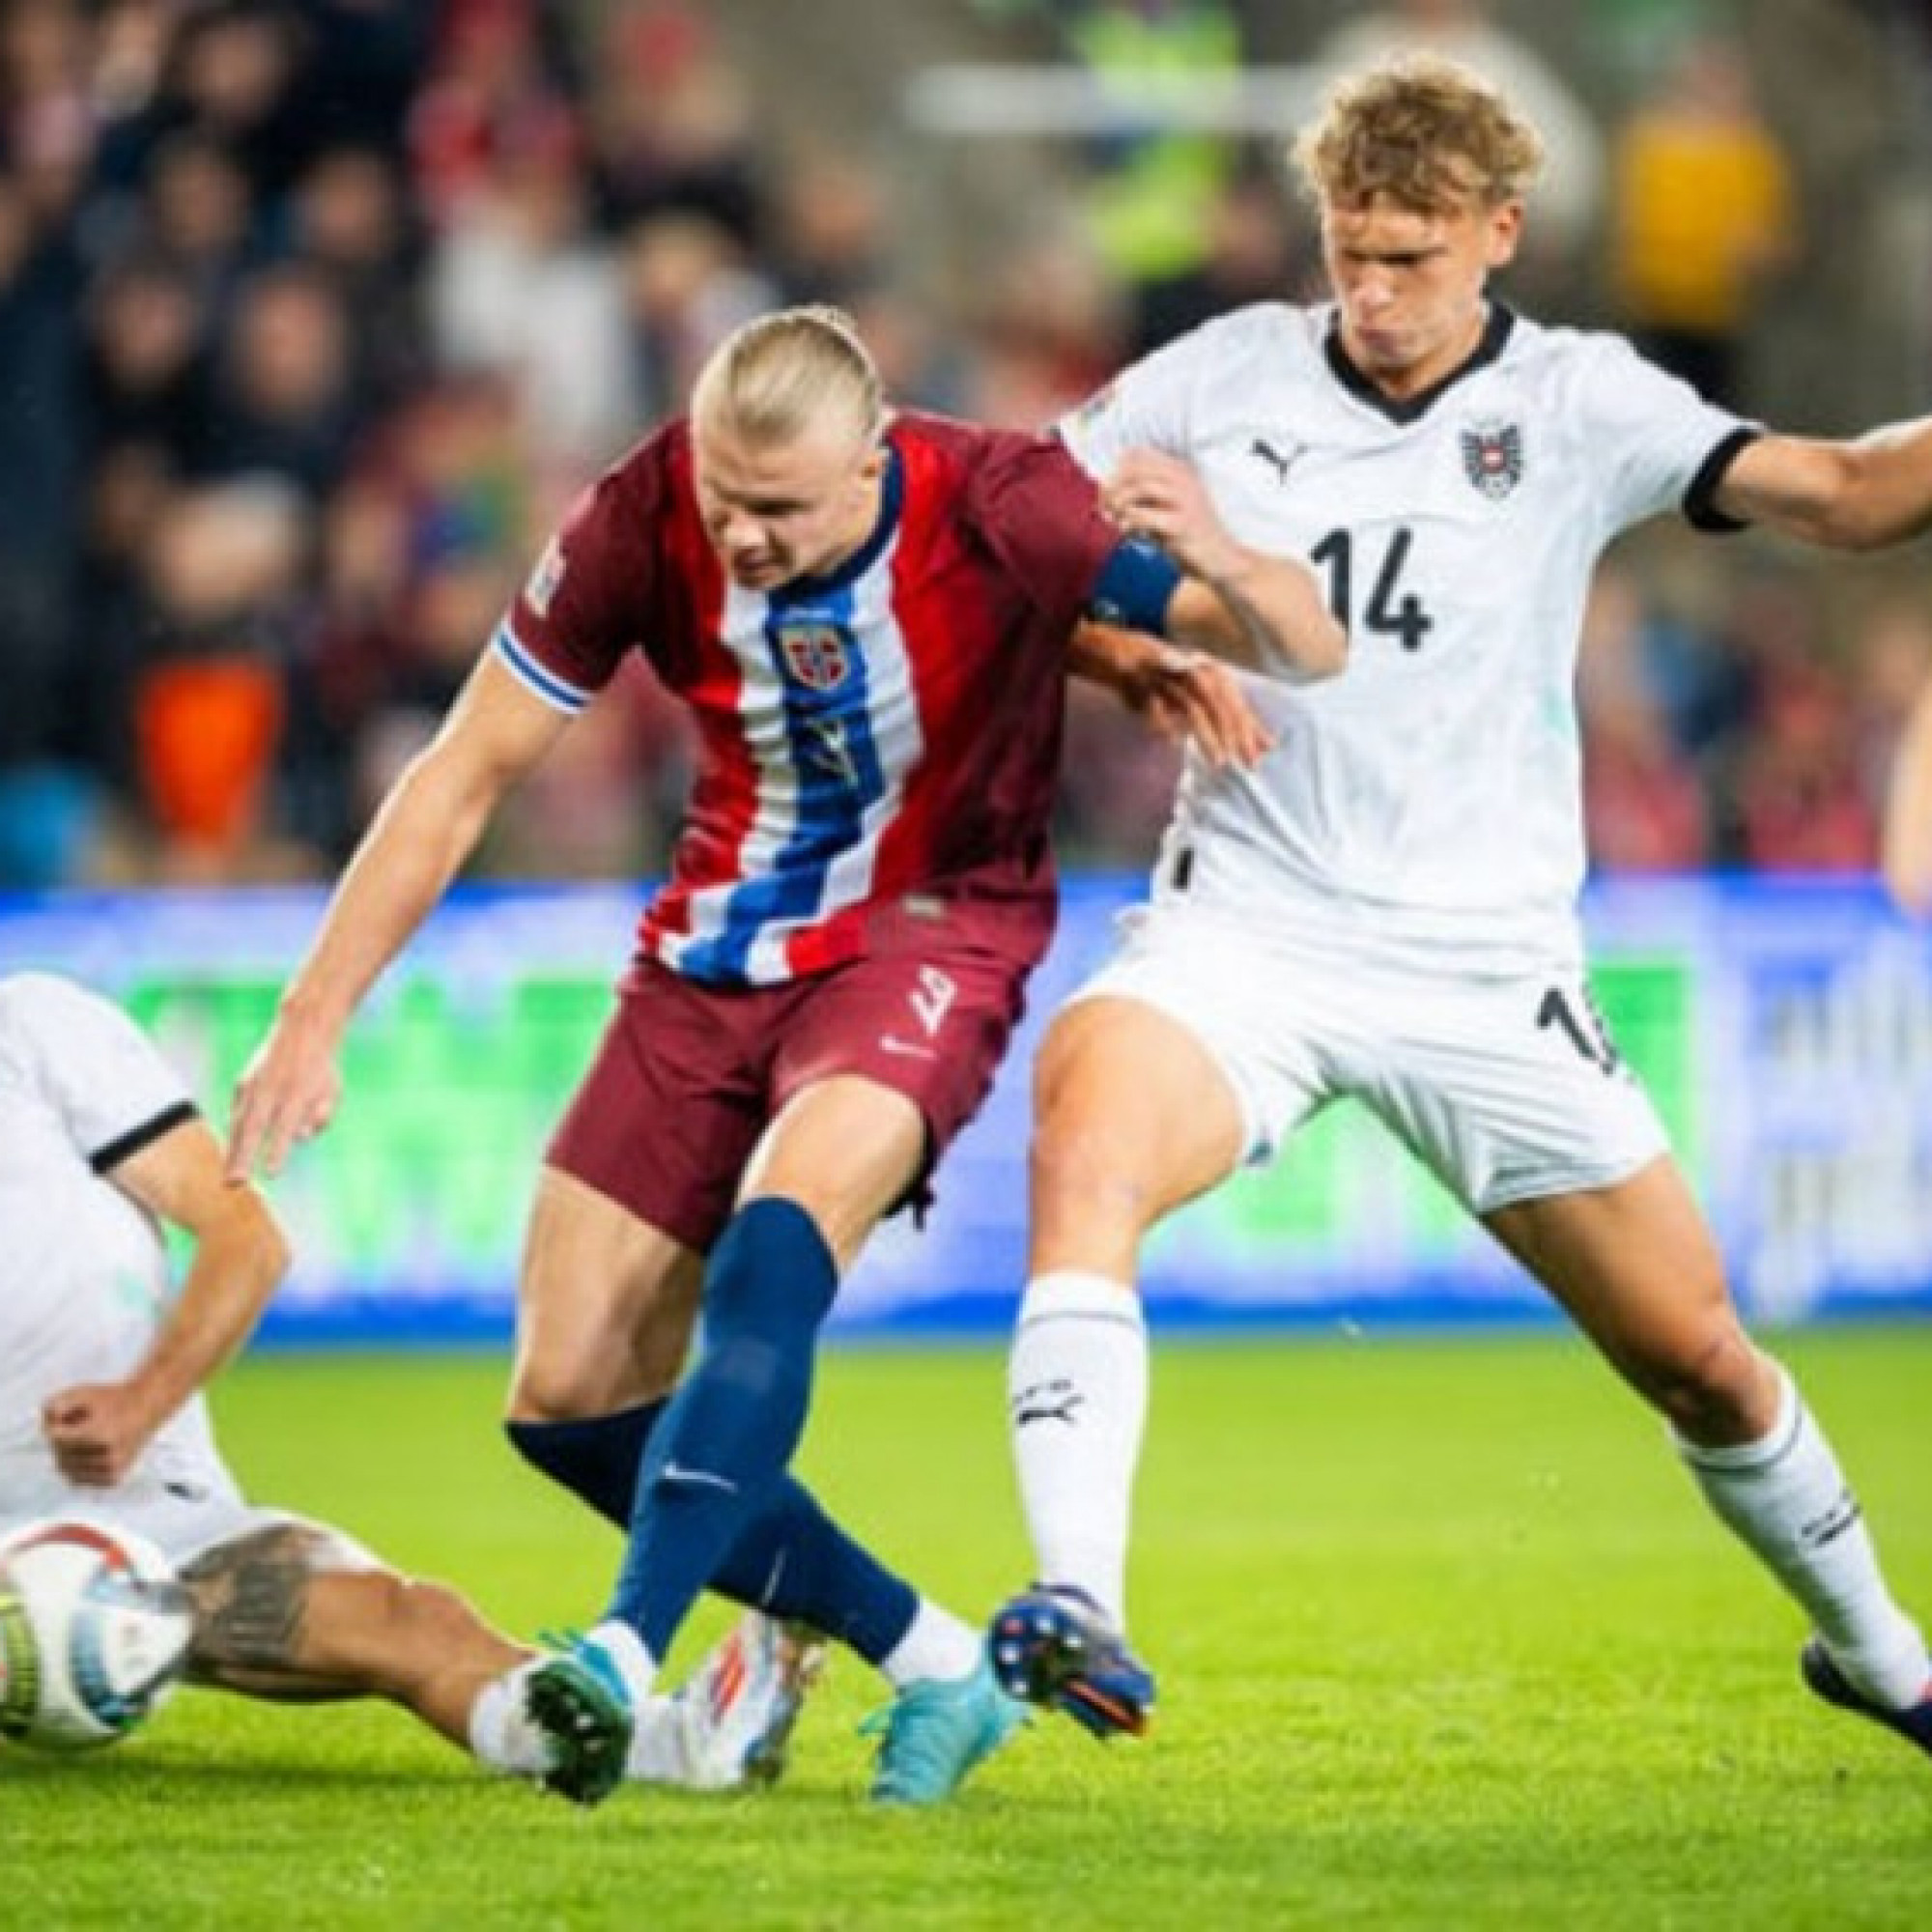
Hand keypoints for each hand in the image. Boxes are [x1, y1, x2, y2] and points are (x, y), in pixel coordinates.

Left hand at [42, 1381, 167, 1486]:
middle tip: (77, 1424)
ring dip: (67, 1454)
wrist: (145, 1408)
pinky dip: (76, 1467)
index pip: (56, 1437)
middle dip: (62, 1439)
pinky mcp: (112, 1480)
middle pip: (60, 1454)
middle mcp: (110, 1458)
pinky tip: (88, 1452)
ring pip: (66, 1470)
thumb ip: (55, 1405)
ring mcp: (112, 1471)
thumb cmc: (110, 1399)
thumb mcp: (82, 1391)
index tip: (69, 1414)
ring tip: (84, 1437)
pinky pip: (77, 1479)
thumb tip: (47, 1432)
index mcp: (103, 1436)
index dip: (56, 1424)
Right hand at [225, 1006, 343, 1180]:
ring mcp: (253, 1086)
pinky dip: (235, 1134)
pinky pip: (237, 1113)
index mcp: (297, 1093)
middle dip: (243, 1157)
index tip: (271, 1173)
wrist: (302, 1030)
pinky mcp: (243, 1083)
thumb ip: (321, 1115)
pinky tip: (232, 1154)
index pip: (286, 1128)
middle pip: (254, 1129)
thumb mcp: (332, 1091)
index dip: (278, 1150)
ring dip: (233, 1151)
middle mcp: (271, 1090)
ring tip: (228, 1178)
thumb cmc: (321, 1068)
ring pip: (240, 1123)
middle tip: (234, 1184)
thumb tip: (302, 1136)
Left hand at [1103, 448, 1242, 583]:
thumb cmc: (1187, 535)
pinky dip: (1129, 523)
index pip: (1138, 454)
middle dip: (1112, 487)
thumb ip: (1140, 498)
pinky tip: (1128, 533)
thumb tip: (1105, 493)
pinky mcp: (1182, 524)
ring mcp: (1185, 500)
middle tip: (1104, 507)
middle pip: (1136, 468)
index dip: (1115, 471)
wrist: (1220, 559)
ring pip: (1141, 487)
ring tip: (1115, 519)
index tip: (1105, 492)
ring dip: (1120, 503)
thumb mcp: (1163, 509)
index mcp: (1178, 470)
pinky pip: (1144, 516)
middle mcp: (1183, 479)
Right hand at [1132, 646, 1274, 769]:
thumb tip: (1267, 745)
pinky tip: (1173, 744)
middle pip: (1220, 706)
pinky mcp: (1142, 688)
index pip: (1236, 704)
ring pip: (1193, 709)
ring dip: (1207, 735)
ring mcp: (1168, 681)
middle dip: (1235, 735)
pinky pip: (1156, 709)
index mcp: (1212, 674)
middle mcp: (1193, 675)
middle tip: (1245, 763)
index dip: (1251, 728)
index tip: (1263, 754)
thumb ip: (1233, 719)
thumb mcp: (1207, 694)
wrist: (1128, 657)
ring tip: (1218, 762)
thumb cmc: (1174, 680)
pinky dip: (1165, 725)